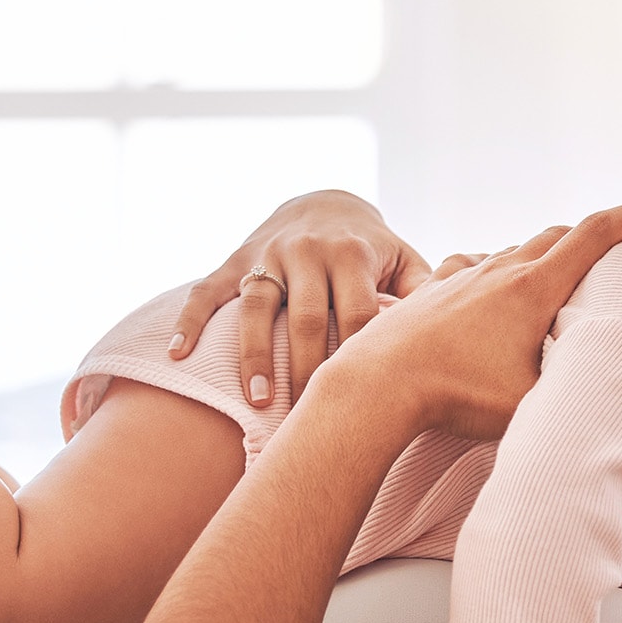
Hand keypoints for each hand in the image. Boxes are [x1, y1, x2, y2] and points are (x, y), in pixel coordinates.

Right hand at [169, 190, 432, 406]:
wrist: (324, 201)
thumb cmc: (375, 250)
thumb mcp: (404, 260)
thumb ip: (423, 293)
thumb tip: (443, 334)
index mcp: (353, 253)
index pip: (356, 313)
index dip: (357, 357)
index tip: (359, 401)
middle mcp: (308, 251)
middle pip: (307, 319)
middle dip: (308, 371)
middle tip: (309, 421)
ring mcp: (267, 255)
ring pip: (257, 308)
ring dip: (254, 356)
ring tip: (257, 401)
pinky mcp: (235, 260)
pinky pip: (206, 292)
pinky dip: (190, 321)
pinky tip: (178, 354)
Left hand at [317, 198, 621, 440]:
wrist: (377, 382)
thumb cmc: (456, 395)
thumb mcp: (530, 403)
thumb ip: (571, 388)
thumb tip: (602, 386)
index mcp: (533, 287)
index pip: (597, 235)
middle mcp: (500, 270)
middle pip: (559, 235)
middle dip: (597, 234)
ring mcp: (463, 275)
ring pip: (516, 249)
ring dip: (545, 253)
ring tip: (560, 273)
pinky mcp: (432, 289)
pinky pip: (475, 266)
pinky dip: (497, 269)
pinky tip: (490, 283)